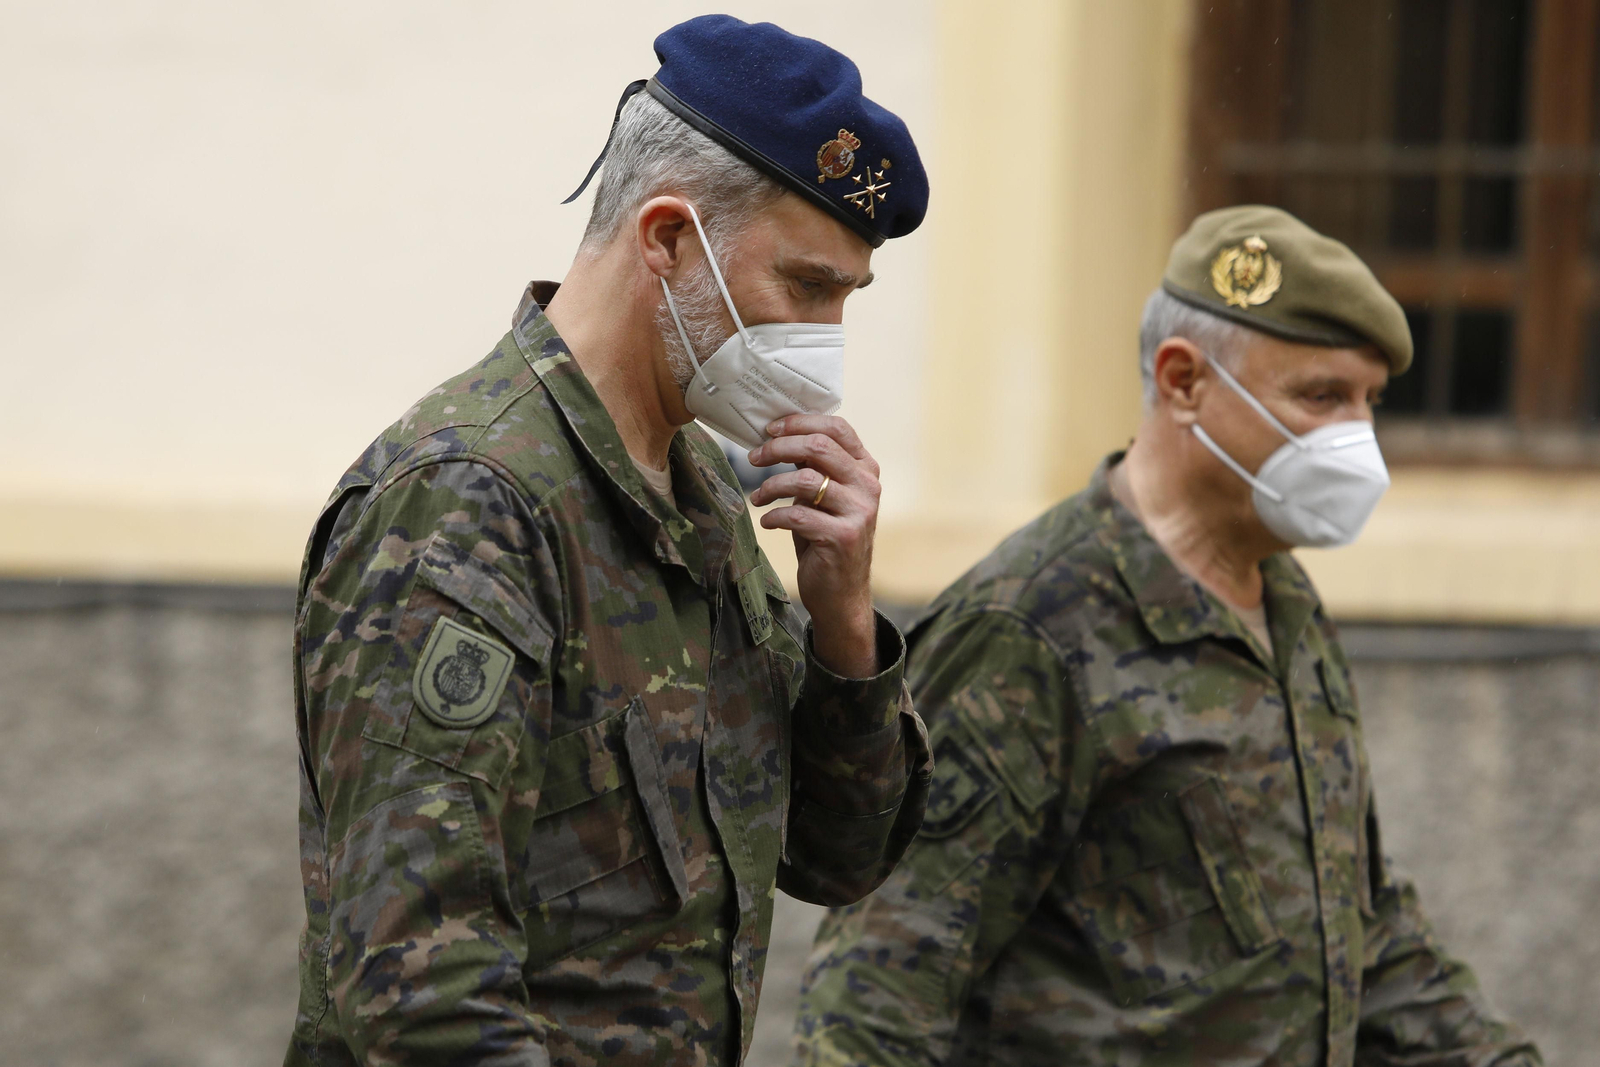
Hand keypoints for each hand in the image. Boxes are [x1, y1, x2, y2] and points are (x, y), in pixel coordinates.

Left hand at [747, 415, 879, 677]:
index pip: (837, 427)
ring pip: (804, 480)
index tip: (769, 429)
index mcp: (866, 468)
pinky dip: (774, 516)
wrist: (841, 594)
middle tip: (753, 457)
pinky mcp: (843, 537)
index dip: (800, 422)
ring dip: (770, 485)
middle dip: (778, 448)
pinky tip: (766, 521)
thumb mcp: (824, 496)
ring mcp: (859, 512)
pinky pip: (797, 515)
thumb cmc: (826, 538)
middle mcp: (868, 486)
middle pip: (818, 447)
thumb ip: (814, 467)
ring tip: (757, 497)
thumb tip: (778, 435)